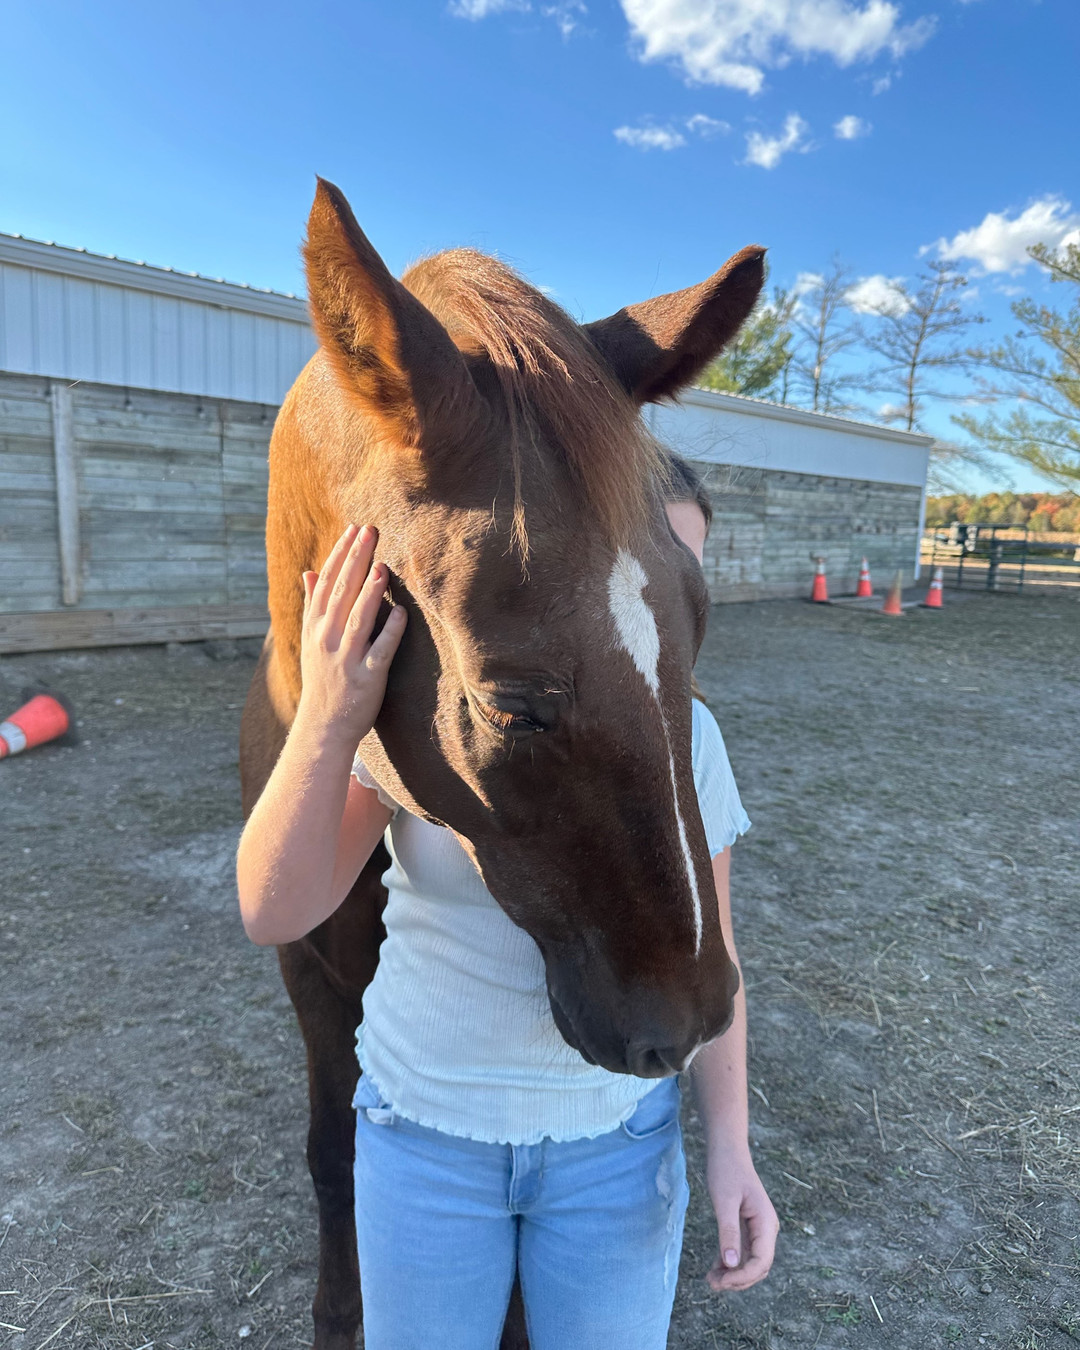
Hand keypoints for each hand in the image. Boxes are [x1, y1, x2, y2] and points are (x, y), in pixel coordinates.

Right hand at [296, 523, 406, 745]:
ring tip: (383, 566)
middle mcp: (327, 639)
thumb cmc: (323, 679)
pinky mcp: (367, 678)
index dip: (340, 554)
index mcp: (315, 626)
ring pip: (358, 619)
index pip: (326, 582)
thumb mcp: (312, 640)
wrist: (323, 727)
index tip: (354, 529)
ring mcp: (346, 659)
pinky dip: (391, 630)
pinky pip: (381, 650)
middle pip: (341, 592)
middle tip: (371, 531)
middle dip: (356, 559)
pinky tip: (401, 611)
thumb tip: (307, 572)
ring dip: (370, 591)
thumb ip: (312, 605)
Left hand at [704, 1142, 778, 1291]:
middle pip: (758, 1267)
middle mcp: (766, 1229)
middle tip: (712, 1283)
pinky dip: (730, 1262)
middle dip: (738, 1280)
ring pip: (750, 1262)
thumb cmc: (726, 1170)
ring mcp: (758, 1229)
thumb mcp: (724, 1201)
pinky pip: (743, 1252)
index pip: (761, 1262)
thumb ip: (728, 1232)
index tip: (721, 1280)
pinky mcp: (747, 1226)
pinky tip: (714, 1267)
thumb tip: (731, 1265)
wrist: (727, 1150)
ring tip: (710, 1279)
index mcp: (766, 1223)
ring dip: (733, 1274)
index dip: (743, 1277)